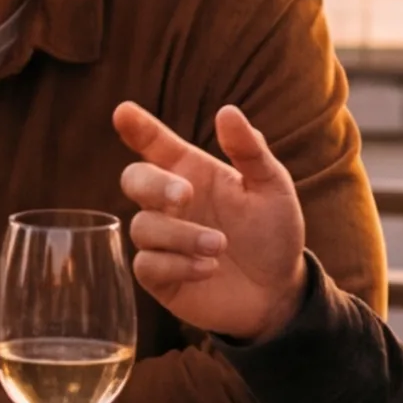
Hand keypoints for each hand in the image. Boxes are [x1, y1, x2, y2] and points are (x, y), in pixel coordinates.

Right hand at [117, 99, 313, 345]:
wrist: (280, 291)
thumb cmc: (273, 233)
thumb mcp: (272, 187)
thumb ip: (250, 151)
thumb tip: (227, 111)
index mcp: (193, 173)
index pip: (156, 145)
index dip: (138, 128)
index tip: (123, 112)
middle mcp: (170, 204)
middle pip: (134, 179)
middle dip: (153, 184)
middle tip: (185, 195)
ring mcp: (162, 241)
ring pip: (142, 227)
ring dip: (181, 235)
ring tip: (220, 245)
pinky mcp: (160, 277)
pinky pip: (147, 265)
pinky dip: (178, 265)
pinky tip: (209, 268)